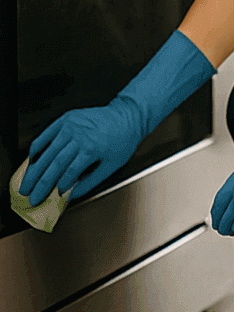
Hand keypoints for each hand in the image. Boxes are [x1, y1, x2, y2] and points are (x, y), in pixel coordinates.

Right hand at [19, 99, 143, 206]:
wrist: (128, 116)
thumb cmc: (123, 139)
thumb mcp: (114, 164)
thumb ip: (91, 181)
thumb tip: (72, 195)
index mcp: (93, 148)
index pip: (69, 172)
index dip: (59, 186)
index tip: (53, 196)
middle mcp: (79, 136)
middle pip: (54, 164)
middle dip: (40, 183)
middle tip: (30, 196)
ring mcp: (71, 126)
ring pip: (47, 152)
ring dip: (34, 170)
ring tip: (26, 183)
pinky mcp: (66, 119)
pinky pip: (46, 135)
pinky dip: (36, 148)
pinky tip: (31, 160)